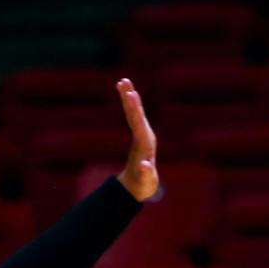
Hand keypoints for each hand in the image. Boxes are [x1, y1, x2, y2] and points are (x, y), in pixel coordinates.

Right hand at [115, 78, 158, 202]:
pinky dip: (129, 104)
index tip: (130, 94)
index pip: (138, 122)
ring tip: (122, 82)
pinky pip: (133, 115)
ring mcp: (143, 133)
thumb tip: (144, 164)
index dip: (134, 108)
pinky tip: (126, 93)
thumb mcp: (145, 180)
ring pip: (135, 112)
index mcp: (146, 143)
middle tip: (124, 81)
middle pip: (137, 113)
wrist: (145, 185)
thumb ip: (145, 173)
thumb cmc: (143, 184)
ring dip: (129, 96)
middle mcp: (145, 135)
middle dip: (130, 97)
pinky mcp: (139, 133)